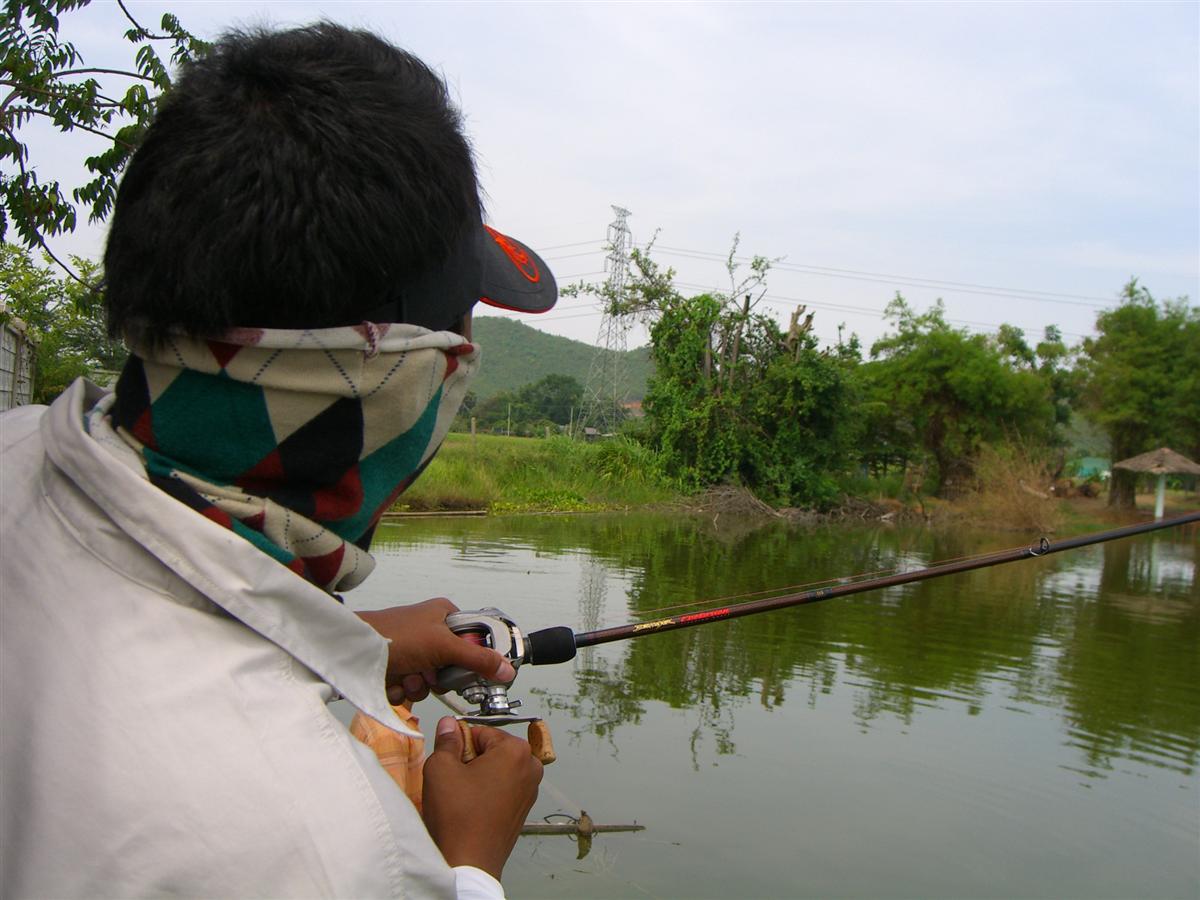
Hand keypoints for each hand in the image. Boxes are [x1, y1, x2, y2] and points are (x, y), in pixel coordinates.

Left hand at [356, 599, 516, 702]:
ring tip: (405, 676)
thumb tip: (509, 670)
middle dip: (439, 677)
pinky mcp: (396, 669)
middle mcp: (429, 631)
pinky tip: (391, 681)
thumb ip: (478, 660)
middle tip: (431, 675)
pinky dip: (402, 690)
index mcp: (444, 615)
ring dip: (419, 685)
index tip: (471, 672)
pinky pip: (411, 689)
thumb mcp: (443, 646)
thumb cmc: (396, 637)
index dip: (473, 658)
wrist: (351, 653)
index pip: (473, 639)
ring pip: (430, 681)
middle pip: (452, 665)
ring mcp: (412, 652)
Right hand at [422, 717, 542, 878]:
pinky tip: (472, 806)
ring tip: (463, 795)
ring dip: (479, 775)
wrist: (469, 862)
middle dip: (472, 759)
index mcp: (516, 751)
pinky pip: (503, 787)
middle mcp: (531, 767)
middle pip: (493, 749)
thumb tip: (449, 724)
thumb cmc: (457, 815)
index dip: (460, 743)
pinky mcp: (524, 809)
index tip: (450, 759)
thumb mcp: (441, 768)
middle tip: (455, 779)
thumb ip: (447, 740)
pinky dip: (487, 791)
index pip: (480, 731)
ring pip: (498, 769)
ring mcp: (530, 790)